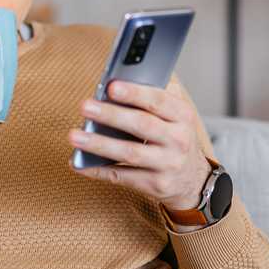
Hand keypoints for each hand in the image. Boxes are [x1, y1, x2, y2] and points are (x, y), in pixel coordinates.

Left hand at [69, 79, 211, 212]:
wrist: (193, 180)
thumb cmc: (174, 138)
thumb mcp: (176, 116)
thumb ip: (155, 97)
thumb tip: (118, 82)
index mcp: (182, 116)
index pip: (158, 101)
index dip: (134, 93)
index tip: (111, 87)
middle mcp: (178, 140)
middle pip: (142, 125)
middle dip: (111, 115)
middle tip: (85, 106)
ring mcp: (168, 164)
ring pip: (129, 153)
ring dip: (99, 144)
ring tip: (75, 135)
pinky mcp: (156, 185)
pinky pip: (122, 177)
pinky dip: (98, 170)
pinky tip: (79, 163)